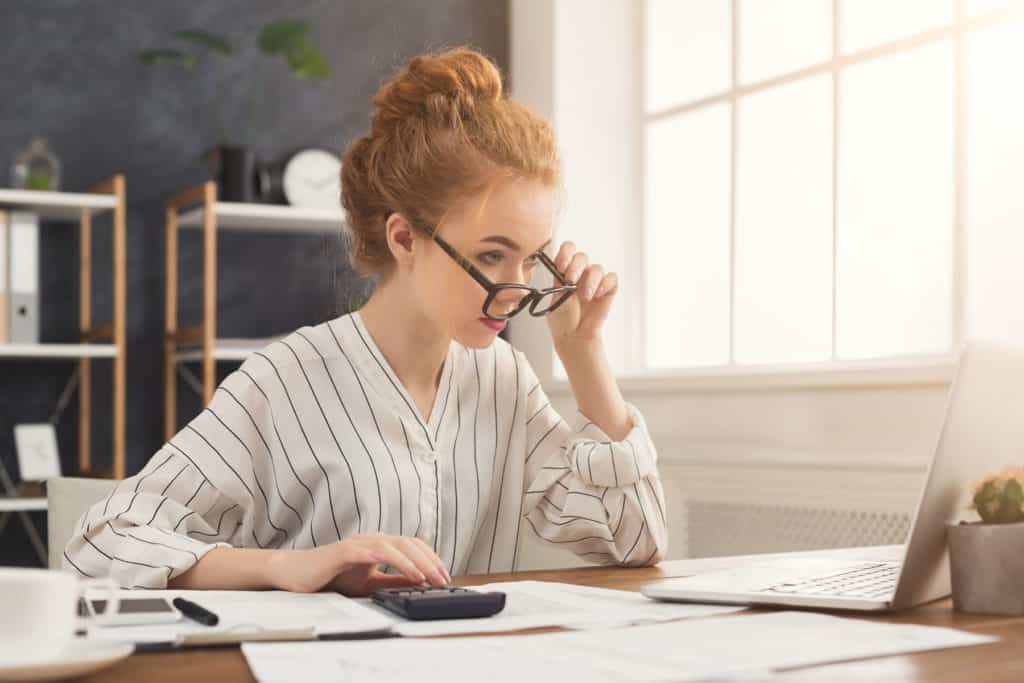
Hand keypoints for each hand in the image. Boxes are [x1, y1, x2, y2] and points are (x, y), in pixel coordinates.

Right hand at [266, 533, 450, 596]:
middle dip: (430, 561)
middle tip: (444, 579)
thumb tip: (418, 584)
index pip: (412, 546)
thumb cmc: (330, 577)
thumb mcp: (368, 583)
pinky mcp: (347, 550)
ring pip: (397, 545)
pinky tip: (411, 574)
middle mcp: (372, 539)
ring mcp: (360, 543)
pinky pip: (378, 553)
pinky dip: (398, 562)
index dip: (430, 558)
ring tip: (432, 578)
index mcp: (378, 545)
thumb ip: (391, 582)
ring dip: (418, 562)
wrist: (295, 574)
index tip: (444, 575)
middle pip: (409, 543)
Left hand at [545, 241, 617, 344]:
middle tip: (571, 279)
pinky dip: (605, 284)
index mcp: (564, 272)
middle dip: (576, 266)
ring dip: (590, 281)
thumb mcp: (556, 299)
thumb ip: (560, 283)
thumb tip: (563, 269)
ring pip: (596, 268)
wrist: (574, 336)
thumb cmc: (563, 320)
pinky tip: (598, 295)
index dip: (565, 253)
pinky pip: (611, 278)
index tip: (561, 265)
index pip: (567, 251)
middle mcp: (580, 274)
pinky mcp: (608, 289)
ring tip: (586, 297)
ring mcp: (594, 281)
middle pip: (581, 256)